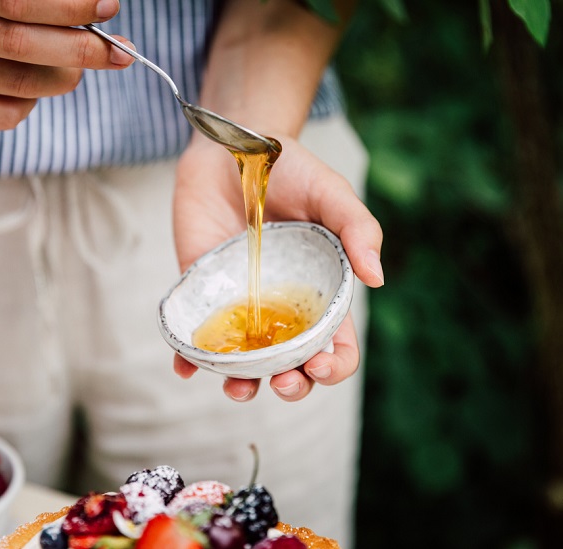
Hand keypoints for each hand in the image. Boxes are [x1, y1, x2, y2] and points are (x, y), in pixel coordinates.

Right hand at [0, 0, 133, 129]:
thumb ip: (52, 6)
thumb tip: (107, 22)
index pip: (17, 1)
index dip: (69, 7)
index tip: (108, 8)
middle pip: (19, 42)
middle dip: (79, 49)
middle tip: (120, 53)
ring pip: (21, 84)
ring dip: (60, 78)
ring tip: (69, 68)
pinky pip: (7, 114)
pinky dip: (31, 105)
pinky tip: (28, 90)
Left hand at [172, 134, 383, 401]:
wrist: (232, 147)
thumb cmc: (290, 170)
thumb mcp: (331, 193)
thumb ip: (357, 229)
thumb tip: (377, 280)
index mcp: (319, 294)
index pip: (335, 346)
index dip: (333, 365)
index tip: (319, 364)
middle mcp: (280, 308)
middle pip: (291, 365)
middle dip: (291, 385)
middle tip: (282, 380)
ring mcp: (240, 304)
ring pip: (243, 363)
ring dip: (243, 385)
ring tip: (238, 387)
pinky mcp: (202, 292)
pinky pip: (194, 335)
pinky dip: (189, 359)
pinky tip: (185, 368)